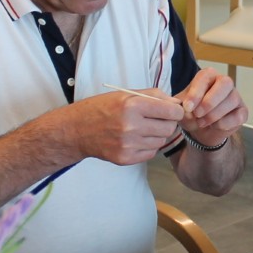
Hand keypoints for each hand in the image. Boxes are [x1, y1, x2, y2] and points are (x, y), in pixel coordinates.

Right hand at [72, 88, 186, 165]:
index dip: (176, 111)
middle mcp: (131, 126)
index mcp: (132, 105)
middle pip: (169, 128)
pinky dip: (148, 146)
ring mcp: (128, 145)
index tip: (173, 111)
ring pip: (161, 141)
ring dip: (157, 135)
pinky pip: (151, 153)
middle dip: (168, 123)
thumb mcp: (125, 93)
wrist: (77, 130)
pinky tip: (137, 139)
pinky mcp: (125, 158)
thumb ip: (153, 96)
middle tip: (159, 120)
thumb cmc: (101, 108)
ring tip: (144, 128)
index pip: (171, 112)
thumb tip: (175, 103)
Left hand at [176, 68, 247, 147]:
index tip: (187, 107)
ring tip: (201, 122)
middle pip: (225, 83)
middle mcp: (224, 83)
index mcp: (208, 76)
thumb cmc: (191, 113)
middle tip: (197, 114)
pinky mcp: (242, 112)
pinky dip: (224, 123)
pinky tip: (214, 126)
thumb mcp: (181, 109)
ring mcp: (235, 97)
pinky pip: (238, 115)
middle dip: (210, 101)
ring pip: (232, 100)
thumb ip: (181, 105)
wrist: (200, 131)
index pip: (206, 76)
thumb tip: (186, 107)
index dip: (197, 91)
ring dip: (214, 114)